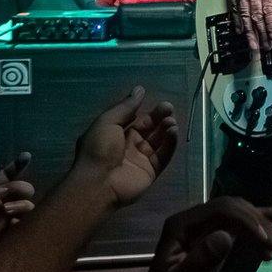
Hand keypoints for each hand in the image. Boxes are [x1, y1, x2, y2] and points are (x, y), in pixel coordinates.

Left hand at [0, 154, 35, 271]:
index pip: (4, 177)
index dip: (16, 166)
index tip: (26, 157)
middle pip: (21, 190)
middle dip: (20, 188)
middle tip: (6, 196)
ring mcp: (3, 222)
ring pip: (27, 207)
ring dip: (23, 205)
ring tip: (8, 211)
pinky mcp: (6, 239)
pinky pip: (24, 228)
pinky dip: (25, 224)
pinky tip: (15, 225)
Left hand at [72, 87, 179, 208]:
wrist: (98, 183)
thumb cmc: (99, 149)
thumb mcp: (108, 121)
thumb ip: (126, 107)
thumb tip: (140, 89)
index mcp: (115, 133)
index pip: (135, 119)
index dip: (146, 111)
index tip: (158, 102)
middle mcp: (128, 145)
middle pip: (149, 129)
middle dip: (159, 118)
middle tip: (169, 109)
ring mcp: (140, 159)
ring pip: (158, 141)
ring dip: (166, 130)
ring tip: (171, 122)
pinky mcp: (151, 171)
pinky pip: (163, 156)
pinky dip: (170, 144)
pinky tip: (173, 133)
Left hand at [130, 198, 271, 271]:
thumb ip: (200, 261)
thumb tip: (227, 237)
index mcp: (182, 225)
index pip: (220, 210)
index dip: (246, 221)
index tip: (265, 241)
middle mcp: (193, 220)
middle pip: (233, 208)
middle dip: (257, 223)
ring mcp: (204, 228)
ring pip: (239, 214)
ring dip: (261, 226)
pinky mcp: (214, 238)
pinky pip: (239, 226)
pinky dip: (258, 228)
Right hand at [229, 0, 271, 50]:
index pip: (269, 10)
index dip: (271, 26)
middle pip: (256, 16)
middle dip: (260, 34)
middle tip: (262, 47)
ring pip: (244, 15)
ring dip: (248, 32)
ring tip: (251, 44)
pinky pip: (234, 6)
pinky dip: (237, 19)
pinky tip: (239, 29)